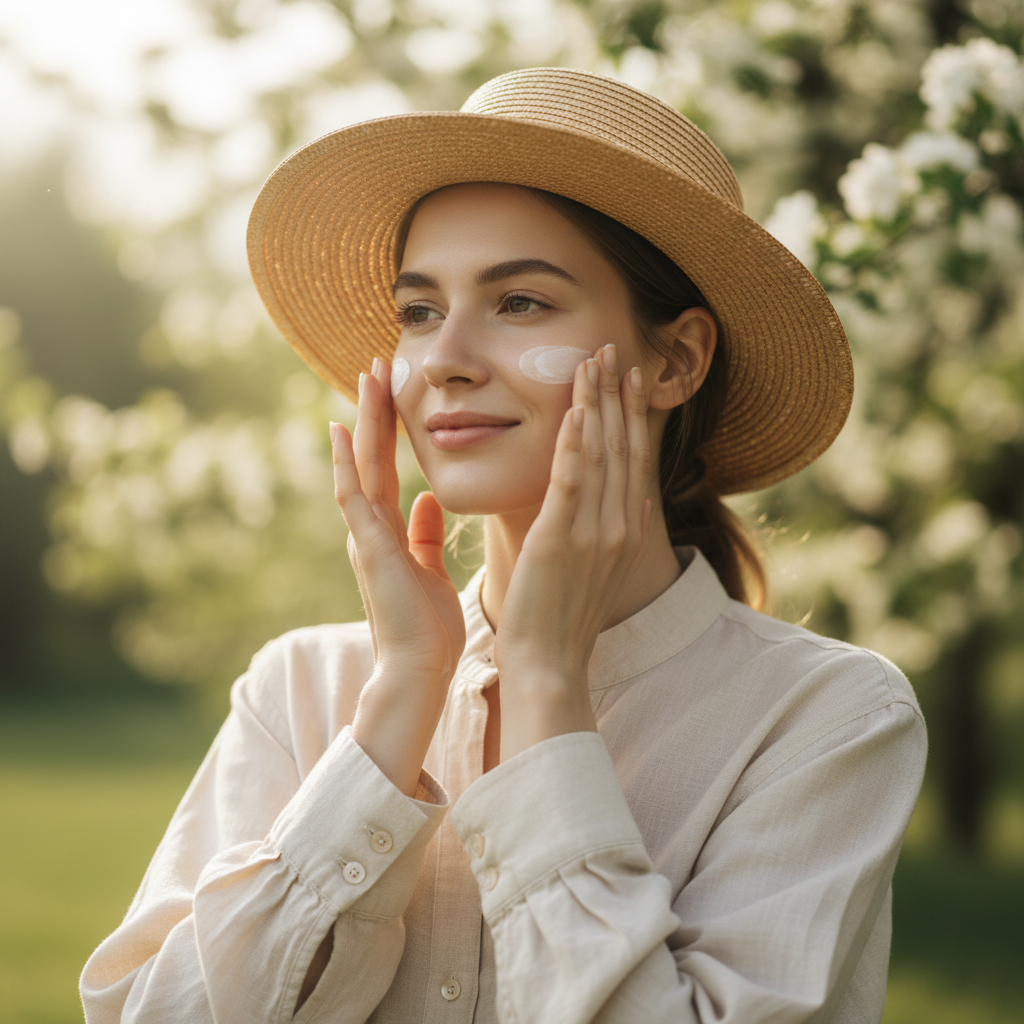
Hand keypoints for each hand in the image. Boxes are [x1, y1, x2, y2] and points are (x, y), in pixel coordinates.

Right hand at [331, 358, 466, 793]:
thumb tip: (427, 498)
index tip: (392, 389)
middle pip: (369, 457)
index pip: (384, 467)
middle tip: (376, 364)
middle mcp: (370, 528)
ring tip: (366, 378)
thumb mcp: (428, 568)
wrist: (417, 671)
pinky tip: (343, 431)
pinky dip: (346, 465)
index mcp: (388, 531)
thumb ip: (423, 533)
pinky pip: (354, 498)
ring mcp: (365, 538)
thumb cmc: (426, 626)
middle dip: (375, 411)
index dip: (387, 428)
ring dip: (363, 422)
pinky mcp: (368, 550)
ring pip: (360, 467)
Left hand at [494, 343, 652, 760]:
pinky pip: (571, 482)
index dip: (631, 414)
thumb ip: (612, 529)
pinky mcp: (561, 540)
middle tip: (612, 349)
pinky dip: (574, 443)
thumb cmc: (563, 617)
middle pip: (622, 446)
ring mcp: (594, 532)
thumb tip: (629, 500)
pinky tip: (573, 409)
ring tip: (592, 361)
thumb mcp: (598, 568)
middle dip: (617, 395)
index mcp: (626, 529)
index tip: (629, 376)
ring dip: (596, 404)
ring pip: (599, 454)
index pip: (633, 458)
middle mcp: (619, 525)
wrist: (549, 663)